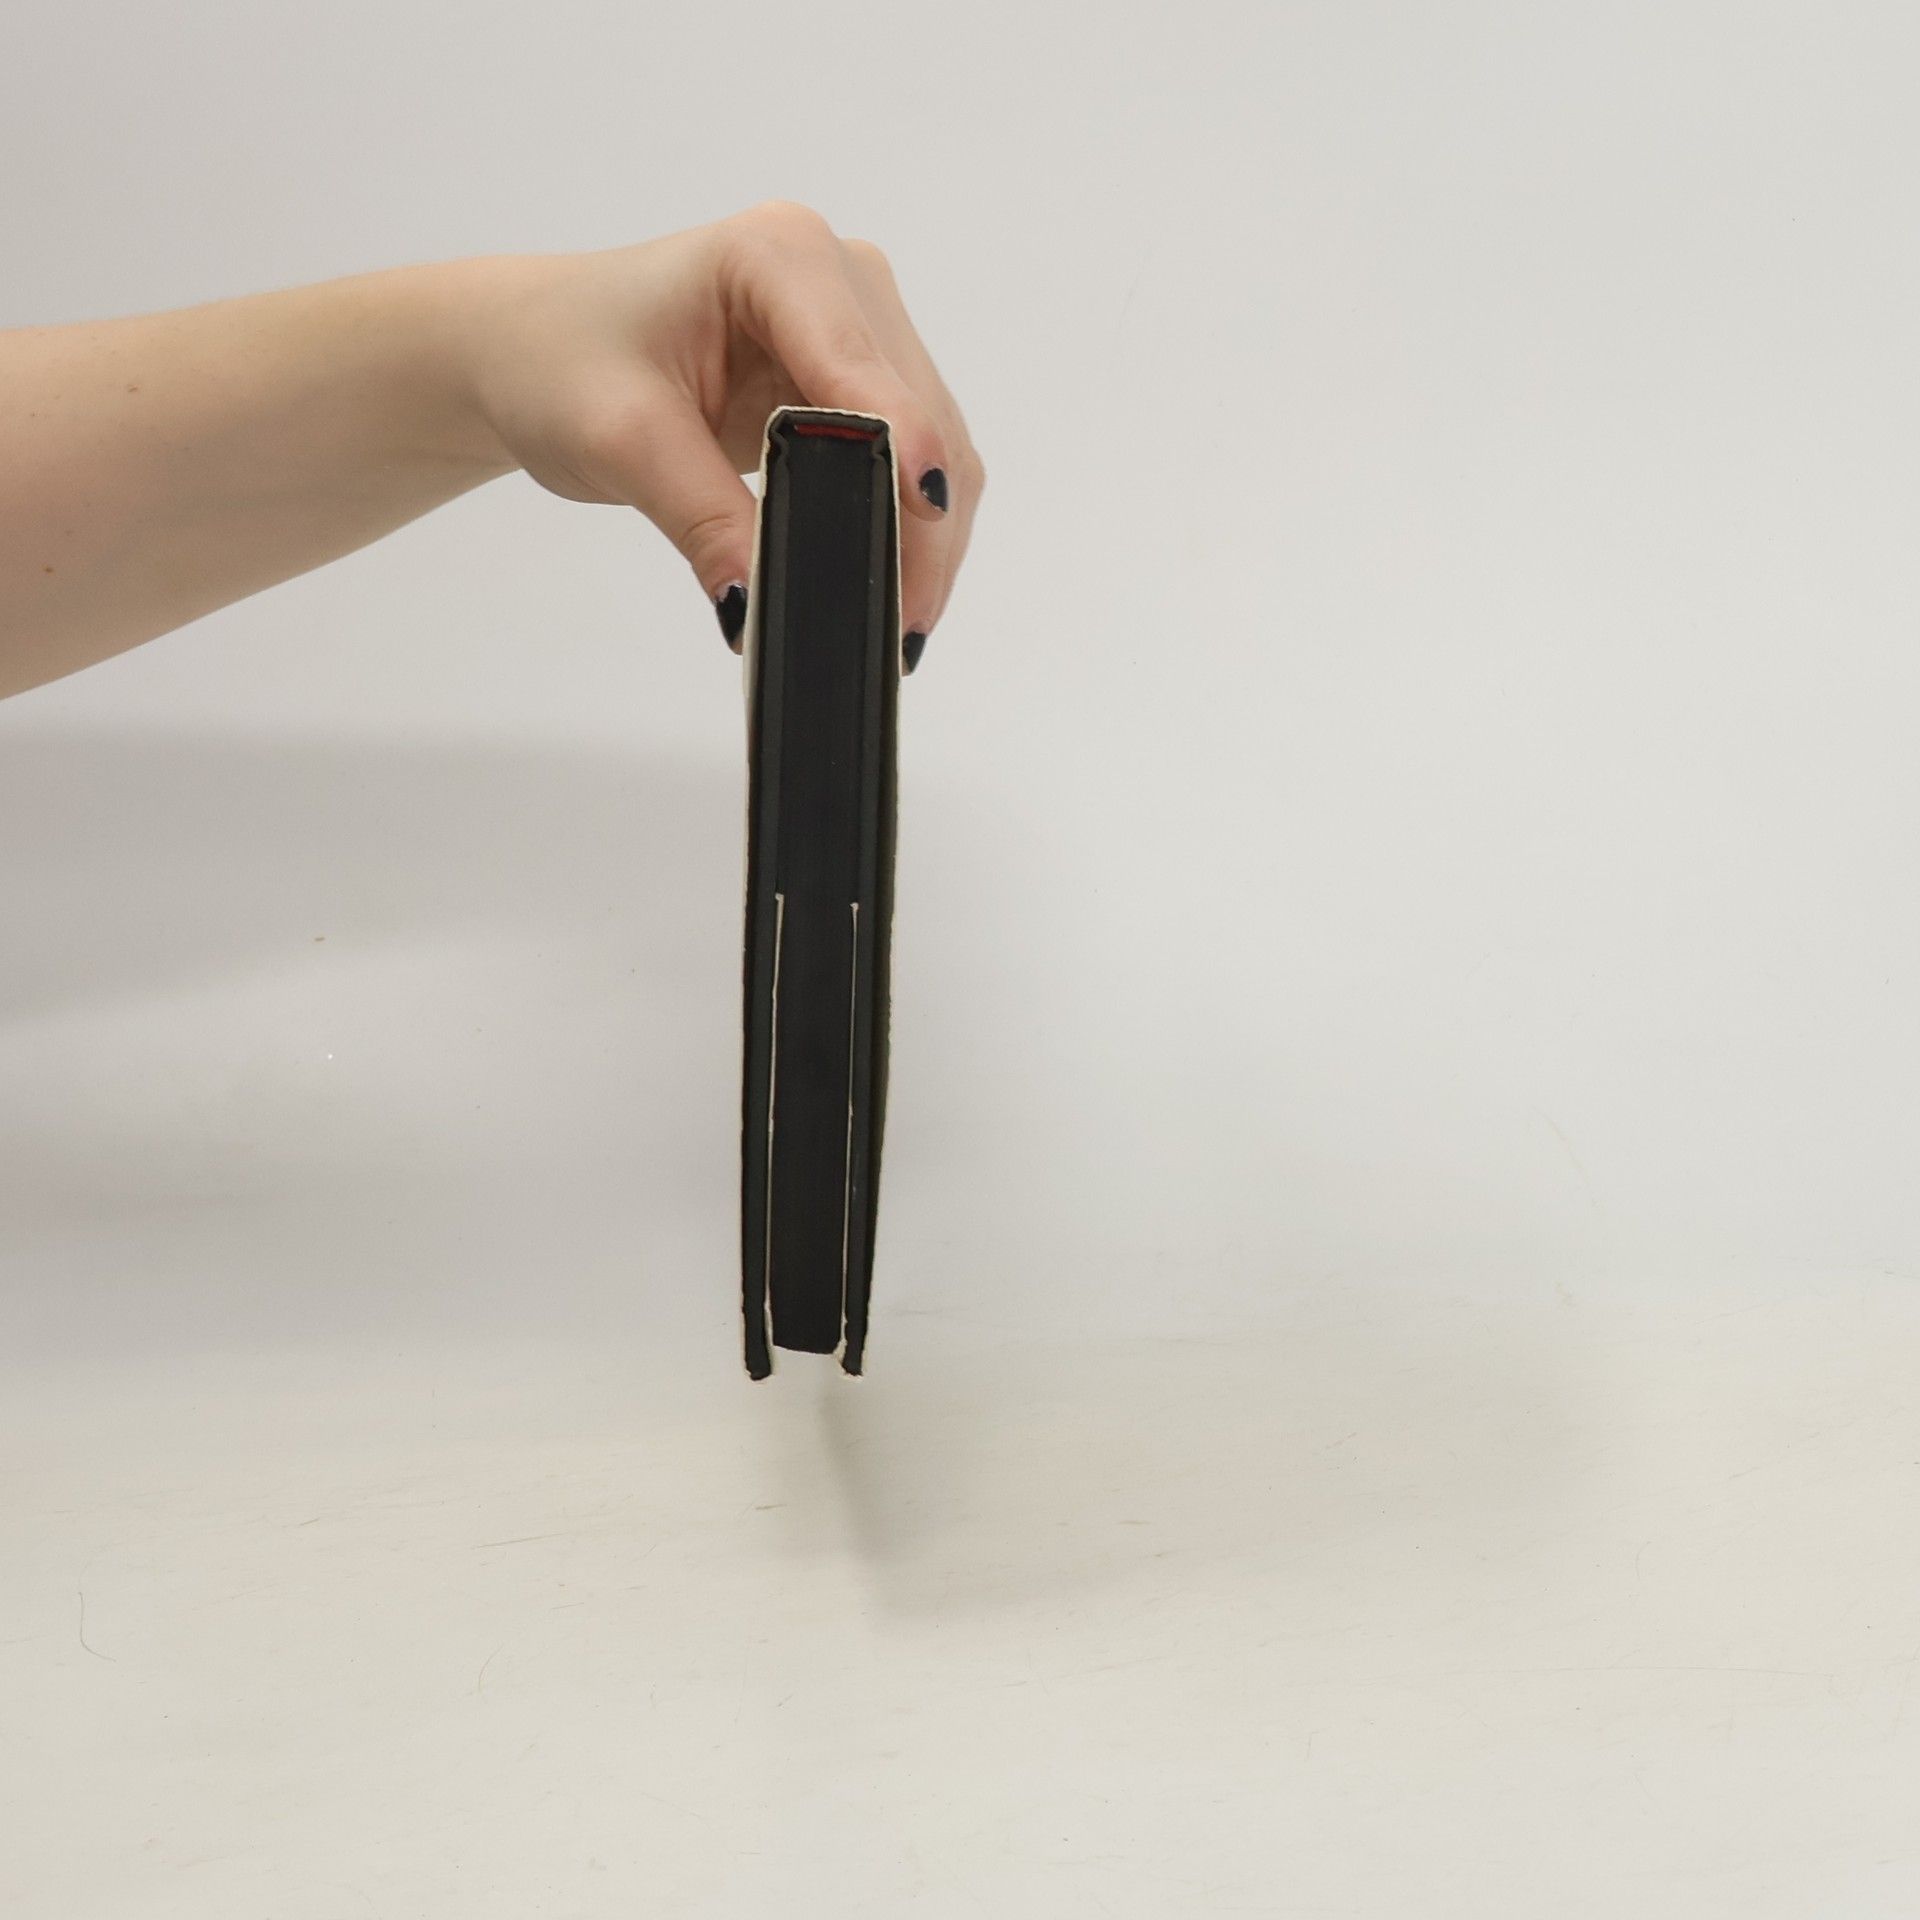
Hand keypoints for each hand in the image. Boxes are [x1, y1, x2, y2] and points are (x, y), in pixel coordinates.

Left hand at [463, 202, 984, 665]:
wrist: (534, 353)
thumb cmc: (559, 363)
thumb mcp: (622, 442)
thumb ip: (702, 517)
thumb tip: (758, 603)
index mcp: (776, 254)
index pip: (858, 363)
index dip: (901, 439)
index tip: (928, 509)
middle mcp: (837, 276)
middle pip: (917, 413)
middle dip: (920, 524)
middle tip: (898, 633)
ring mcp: (857, 325)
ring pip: (933, 444)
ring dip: (926, 539)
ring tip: (897, 632)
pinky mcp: (857, 379)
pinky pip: (910, 461)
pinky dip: (907, 528)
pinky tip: (890, 589)